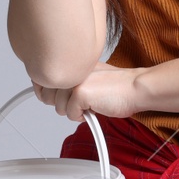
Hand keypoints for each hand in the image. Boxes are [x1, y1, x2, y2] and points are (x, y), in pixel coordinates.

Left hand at [32, 62, 146, 122]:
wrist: (136, 88)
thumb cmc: (117, 86)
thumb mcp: (89, 78)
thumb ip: (70, 81)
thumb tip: (48, 92)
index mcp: (70, 62)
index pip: (42, 80)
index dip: (50, 94)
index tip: (62, 97)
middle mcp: (70, 68)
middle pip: (47, 97)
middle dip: (63, 104)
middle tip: (82, 101)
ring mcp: (74, 80)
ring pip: (58, 108)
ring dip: (75, 111)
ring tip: (92, 103)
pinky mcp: (79, 93)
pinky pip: (70, 114)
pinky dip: (82, 117)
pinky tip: (95, 108)